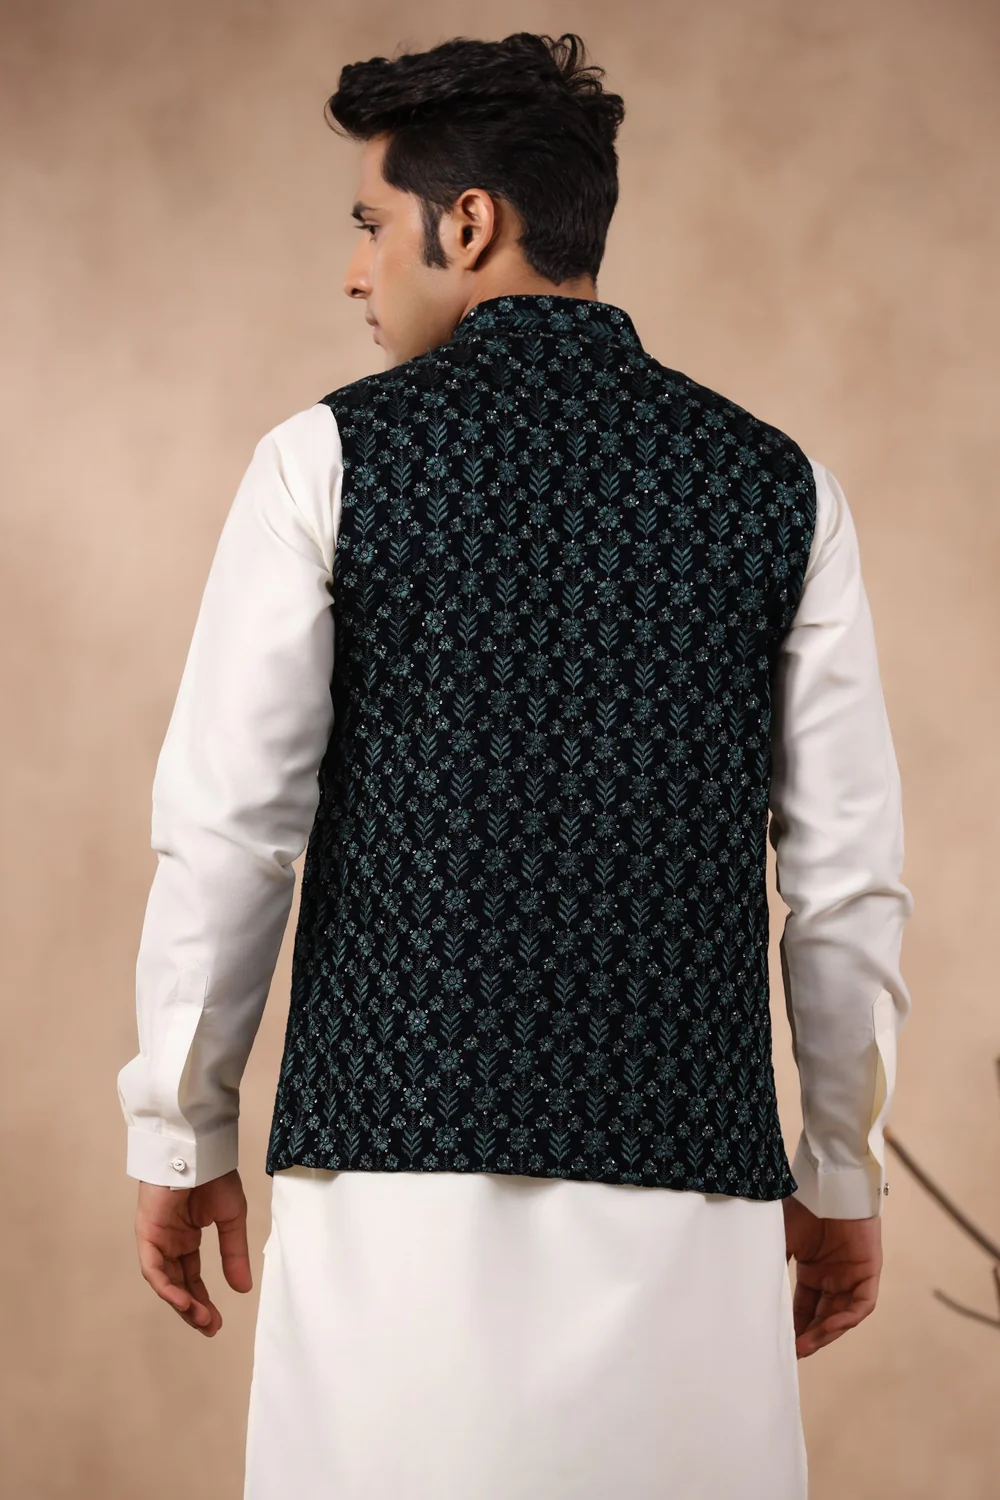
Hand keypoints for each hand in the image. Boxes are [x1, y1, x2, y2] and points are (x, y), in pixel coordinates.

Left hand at [134, 1168, 252, 1336]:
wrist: (200, 1152)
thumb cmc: (215, 1177)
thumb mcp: (231, 1219)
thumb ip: (234, 1254)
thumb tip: (242, 1289)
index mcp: (187, 1237)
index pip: (192, 1277)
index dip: (203, 1300)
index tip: (217, 1321)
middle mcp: (170, 1242)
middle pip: (178, 1284)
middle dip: (193, 1308)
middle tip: (210, 1328)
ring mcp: (157, 1239)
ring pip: (165, 1281)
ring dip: (181, 1303)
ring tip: (201, 1319)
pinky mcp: (147, 1234)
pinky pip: (153, 1268)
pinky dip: (167, 1287)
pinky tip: (183, 1301)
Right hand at [782, 1194, 882, 1357]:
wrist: (828, 1184)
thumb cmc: (803, 1207)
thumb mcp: (782, 1240)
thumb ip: (773, 1267)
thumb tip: (751, 1294)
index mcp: (813, 1271)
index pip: (804, 1308)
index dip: (794, 1326)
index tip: (780, 1344)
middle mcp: (833, 1277)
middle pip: (822, 1317)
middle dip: (809, 1336)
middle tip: (793, 1352)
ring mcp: (852, 1275)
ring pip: (841, 1315)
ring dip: (825, 1332)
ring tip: (806, 1346)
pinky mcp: (869, 1272)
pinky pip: (861, 1304)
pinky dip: (846, 1318)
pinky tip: (829, 1326)